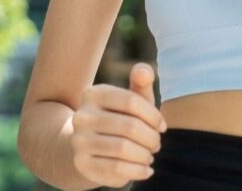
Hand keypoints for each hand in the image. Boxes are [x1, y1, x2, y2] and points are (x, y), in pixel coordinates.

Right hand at [71, 62, 167, 186]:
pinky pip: (117, 169)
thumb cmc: (119, 118)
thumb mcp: (130, 100)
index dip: (153, 116)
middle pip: (130, 127)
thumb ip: (141, 82)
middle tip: (157, 144)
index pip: (131, 101)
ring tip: (150, 156)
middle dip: (151, 138)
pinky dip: (138, 171)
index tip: (162, 126)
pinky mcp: (82, 164)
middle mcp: (82, 116)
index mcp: (93, 93)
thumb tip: (145, 70)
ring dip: (145, 155)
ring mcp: (79, 141)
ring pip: (124, 149)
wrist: (88, 147)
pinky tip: (146, 170)